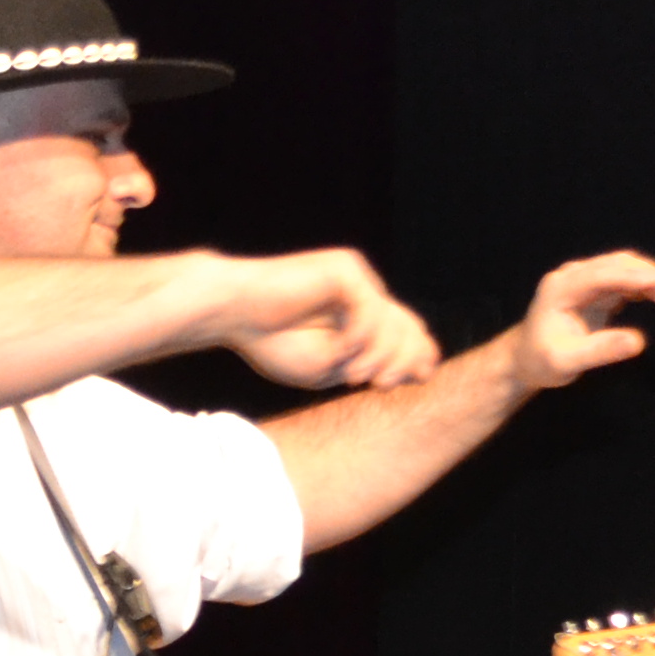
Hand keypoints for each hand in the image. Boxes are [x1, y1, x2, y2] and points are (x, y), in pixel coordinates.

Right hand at [223, 249, 437, 390]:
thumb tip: (423, 368)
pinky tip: (342, 354)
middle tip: (382, 385)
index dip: (419, 354)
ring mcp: (354, 276)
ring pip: (392, 322)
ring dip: (379, 356)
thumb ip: (370, 366)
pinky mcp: (343, 270)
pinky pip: (369, 311)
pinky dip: (359, 339)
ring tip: (355, 377)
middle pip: (408, 325)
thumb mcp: (330, 366)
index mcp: (357, 309)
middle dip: (404, 360)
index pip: (404, 329)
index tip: (421, 378)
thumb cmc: (270, 342)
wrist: (231, 312)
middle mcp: (362, 288)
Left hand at [507, 251, 654, 393]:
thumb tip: (639, 342)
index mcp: (562, 287)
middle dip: (654, 275)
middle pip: (620, 265)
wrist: (524, 360)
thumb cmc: (541, 361)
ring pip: (626, 270)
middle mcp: (573, 276)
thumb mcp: (567, 362)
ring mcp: (584, 280)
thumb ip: (600, 350)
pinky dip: (647, 289)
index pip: (607, 273)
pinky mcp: (594, 289)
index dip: (641, 277)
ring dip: (654, 281)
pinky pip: (625, 282)